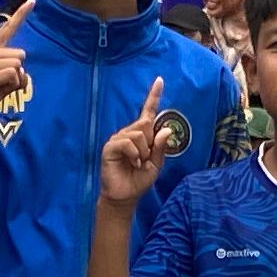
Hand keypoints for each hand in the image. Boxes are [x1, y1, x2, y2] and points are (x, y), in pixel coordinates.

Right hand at [96, 79, 186, 203]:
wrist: (125, 195)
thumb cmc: (139, 180)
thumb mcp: (156, 164)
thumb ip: (161, 147)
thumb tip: (165, 129)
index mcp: (142, 135)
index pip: (148, 112)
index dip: (154, 96)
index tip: (160, 80)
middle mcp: (129, 133)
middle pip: (146, 124)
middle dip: (150, 143)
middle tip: (145, 159)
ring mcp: (118, 138)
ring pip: (138, 134)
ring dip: (143, 152)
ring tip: (137, 163)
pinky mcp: (110, 146)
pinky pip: (127, 142)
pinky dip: (134, 154)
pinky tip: (132, 163)